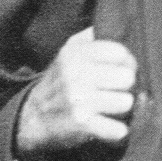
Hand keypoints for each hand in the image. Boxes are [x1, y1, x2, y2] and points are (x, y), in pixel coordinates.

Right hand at [15, 28, 137, 160]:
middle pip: (128, 78)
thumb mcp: (69, 51)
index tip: (119, 71)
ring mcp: (79, 100)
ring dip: (121, 109)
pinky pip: (118, 130)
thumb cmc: (60, 81)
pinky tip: (107, 126)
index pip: (121, 53)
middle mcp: (77, 75)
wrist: (33, 116)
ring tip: (109, 108)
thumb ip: (92, 37)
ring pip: (126, 103)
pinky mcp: (82, 124)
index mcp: (76, 54)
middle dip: (125, 87)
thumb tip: (119, 29)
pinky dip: (116, 131)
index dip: (126, 64)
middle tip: (114, 92)